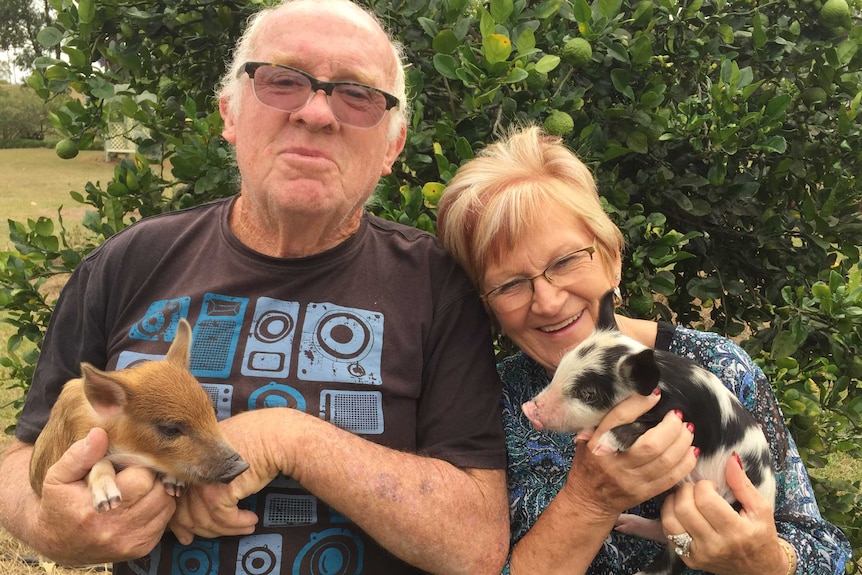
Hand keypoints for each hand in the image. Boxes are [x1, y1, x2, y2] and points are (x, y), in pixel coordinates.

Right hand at [37, 428, 175, 563]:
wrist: (58, 542)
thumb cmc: (60, 502)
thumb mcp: (59, 476)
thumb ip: (80, 455)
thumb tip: (99, 434)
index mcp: (95, 509)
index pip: (142, 479)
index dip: (139, 465)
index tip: (128, 464)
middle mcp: (115, 530)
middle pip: (159, 492)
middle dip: (151, 478)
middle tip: (136, 474)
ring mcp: (130, 542)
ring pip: (166, 505)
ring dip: (158, 491)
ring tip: (139, 486)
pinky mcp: (140, 549)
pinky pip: (165, 520)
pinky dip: (159, 508)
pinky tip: (142, 502)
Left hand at [169, 409, 289, 543]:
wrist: (274, 437)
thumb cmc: (255, 439)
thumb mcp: (223, 450)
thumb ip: (208, 470)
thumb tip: (202, 498)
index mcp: (188, 461)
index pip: (175, 498)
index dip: (179, 521)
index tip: (187, 534)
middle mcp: (191, 473)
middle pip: (186, 514)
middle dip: (203, 530)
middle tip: (216, 536)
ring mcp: (202, 483)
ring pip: (206, 521)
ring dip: (227, 529)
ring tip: (244, 526)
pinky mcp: (219, 492)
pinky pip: (225, 519)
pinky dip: (239, 524)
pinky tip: (251, 520)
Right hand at [563, 391, 697, 517]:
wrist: (589, 501)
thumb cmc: (589, 464)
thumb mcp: (586, 439)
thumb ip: (603, 421)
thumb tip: (629, 398)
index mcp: (597, 445)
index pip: (620, 420)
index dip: (639, 404)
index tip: (654, 394)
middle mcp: (614, 464)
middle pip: (650, 444)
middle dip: (671, 427)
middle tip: (678, 416)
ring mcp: (631, 481)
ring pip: (665, 461)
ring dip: (682, 442)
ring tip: (687, 430)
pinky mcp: (644, 493)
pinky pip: (671, 478)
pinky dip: (686, 462)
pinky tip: (691, 450)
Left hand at [660, 454, 786, 574]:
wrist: (758, 570)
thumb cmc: (760, 535)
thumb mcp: (760, 508)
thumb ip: (743, 483)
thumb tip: (731, 457)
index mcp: (737, 532)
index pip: (706, 501)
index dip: (703, 485)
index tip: (710, 485)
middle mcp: (716, 546)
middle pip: (684, 509)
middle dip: (686, 490)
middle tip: (695, 489)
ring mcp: (700, 555)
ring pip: (670, 521)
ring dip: (673, 502)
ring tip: (685, 497)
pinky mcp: (689, 560)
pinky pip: (668, 533)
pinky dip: (669, 516)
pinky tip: (679, 510)